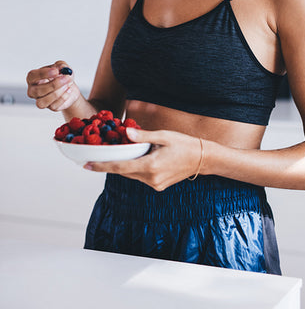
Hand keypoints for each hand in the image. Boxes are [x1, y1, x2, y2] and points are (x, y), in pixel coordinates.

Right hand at [26, 60, 80, 111]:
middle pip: (36, 91)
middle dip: (53, 84)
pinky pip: (53, 106)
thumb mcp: (63, 67)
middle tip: (65, 78)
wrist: (70, 87)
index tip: (55, 71)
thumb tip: (61, 67)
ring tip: (67, 85)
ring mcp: (40, 100)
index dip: (43, 74)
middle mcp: (33, 90)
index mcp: (33, 78)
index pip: (32, 76)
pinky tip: (68, 91)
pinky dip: (62, 98)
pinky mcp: (50, 107)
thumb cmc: (62, 76)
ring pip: (42, 102)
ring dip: (56, 93)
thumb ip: (62, 65)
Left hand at [84, 128, 204, 190]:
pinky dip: (135, 168)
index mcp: (151, 165)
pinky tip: (137, 158)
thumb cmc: (184, 144)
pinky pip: (140, 177)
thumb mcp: (164, 136)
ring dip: (125, 165)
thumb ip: (143, 136)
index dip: (102, 166)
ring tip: (118, 153)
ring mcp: (155, 184)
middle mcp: (151, 178)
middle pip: (124, 171)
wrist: (202, 159)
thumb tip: (125, 132)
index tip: (87, 165)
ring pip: (132, 174)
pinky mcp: (158, 185)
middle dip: (111, 164)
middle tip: (96, 156)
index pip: (120, 167)